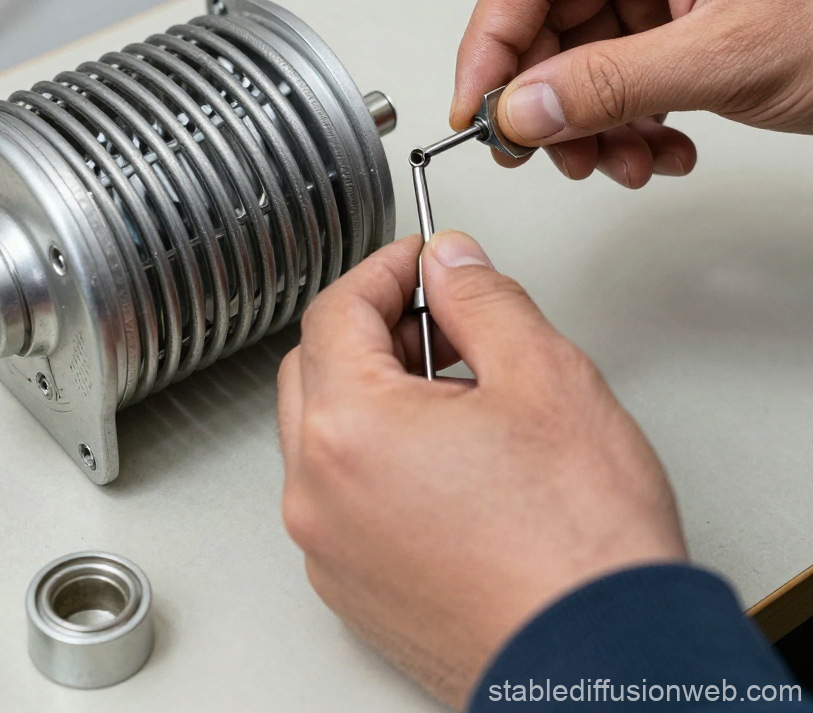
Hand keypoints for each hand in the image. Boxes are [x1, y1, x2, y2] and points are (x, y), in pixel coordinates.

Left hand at [278, 233, 684, 708]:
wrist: (605, 665)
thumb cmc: (580, 547)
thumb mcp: (543, 376)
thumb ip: (482, 299)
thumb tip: (451, 262)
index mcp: (349, 429)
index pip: (335, 311)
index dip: (382, 270)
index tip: (418, 260)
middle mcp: (318, 492)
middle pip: (318, 367)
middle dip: (375, 328)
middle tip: (442, 320)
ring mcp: (329, 547)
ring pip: (325, 431)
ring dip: (376, 391)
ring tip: (457, 393)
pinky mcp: (351, 586)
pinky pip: (341, 492)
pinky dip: (376, 454)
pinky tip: (447, 458)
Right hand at [451, 0, 812, 187]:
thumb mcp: (721, 59)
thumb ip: (607, 85)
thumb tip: (518, 110)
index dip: (489, 44)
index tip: (475, 110)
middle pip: (544, 18)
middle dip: (545, 98)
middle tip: (541, 153)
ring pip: (574, 57)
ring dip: (586, 124)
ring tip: (619, 162)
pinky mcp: (667, 19)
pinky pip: (611, 75)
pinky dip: (621, 123)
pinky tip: (655, 148)